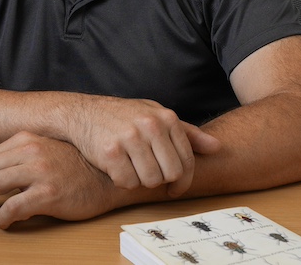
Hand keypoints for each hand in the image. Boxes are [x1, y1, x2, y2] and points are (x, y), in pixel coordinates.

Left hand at [0, 131, 115, 228]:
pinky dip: (2, 218)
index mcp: (26, 139)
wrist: (105, 180)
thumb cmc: (73, 168)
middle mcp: (31, 150)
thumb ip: (5, 155)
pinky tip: (5, 223)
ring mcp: (40, 171)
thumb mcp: (37, 153)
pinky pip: (13, 207)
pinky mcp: (49, 193)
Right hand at [66, 96, 219, 196]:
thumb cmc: (124, 116)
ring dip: (141, 180)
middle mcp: (150, 125)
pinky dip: (122, 181)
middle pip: (171, 174)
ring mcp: (130, 138)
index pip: (187, 160)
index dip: (183, 181)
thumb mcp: (156, 115)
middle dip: (161, 181)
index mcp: (166, 117)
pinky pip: (127, 183)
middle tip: (148, 175)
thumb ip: (187, 133)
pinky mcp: (110, 152)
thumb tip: (217, 147)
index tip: (175, 188)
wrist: (83, 113)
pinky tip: (116, 167)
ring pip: (150, 181)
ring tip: (131, 167)